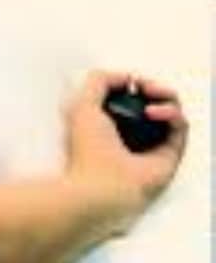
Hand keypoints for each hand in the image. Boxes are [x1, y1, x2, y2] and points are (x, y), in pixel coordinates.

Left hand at [64, 70, 188, 216]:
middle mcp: (129, 138)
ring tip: (152, 95)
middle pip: (154, 104)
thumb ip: (99, 81)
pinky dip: (172, 114)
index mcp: (107, 127)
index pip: (129, 101)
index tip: (131, 80)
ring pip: (170, 114)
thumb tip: (126, 76)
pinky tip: (155, 113)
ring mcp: (150, 148)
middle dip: (154, 88)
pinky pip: (180, 128)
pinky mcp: (168, 157)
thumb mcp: (81, 105)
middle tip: (146, 86)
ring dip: (166, 98)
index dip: (133, 86)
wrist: (99, 187)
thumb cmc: (86, 152)